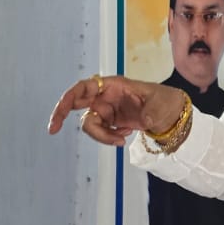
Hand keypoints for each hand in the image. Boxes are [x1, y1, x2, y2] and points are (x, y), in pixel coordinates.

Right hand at [48, 76, 185, 148]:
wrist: (171, 115)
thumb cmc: (166, 102)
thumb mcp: (160, 104)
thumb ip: (151, 111)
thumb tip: (144, 121)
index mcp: (114, 85)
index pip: (84, 87)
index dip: (69, 98)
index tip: (59, 114)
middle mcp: (105, 96)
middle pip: (75, 103)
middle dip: (61, 114)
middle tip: (52, 130)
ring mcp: (106, 109)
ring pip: (90, 124)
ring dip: (102, 136)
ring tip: (122, 139)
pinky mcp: (110, 122)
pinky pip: (100, 132)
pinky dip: (109, 137)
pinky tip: (125, 135)